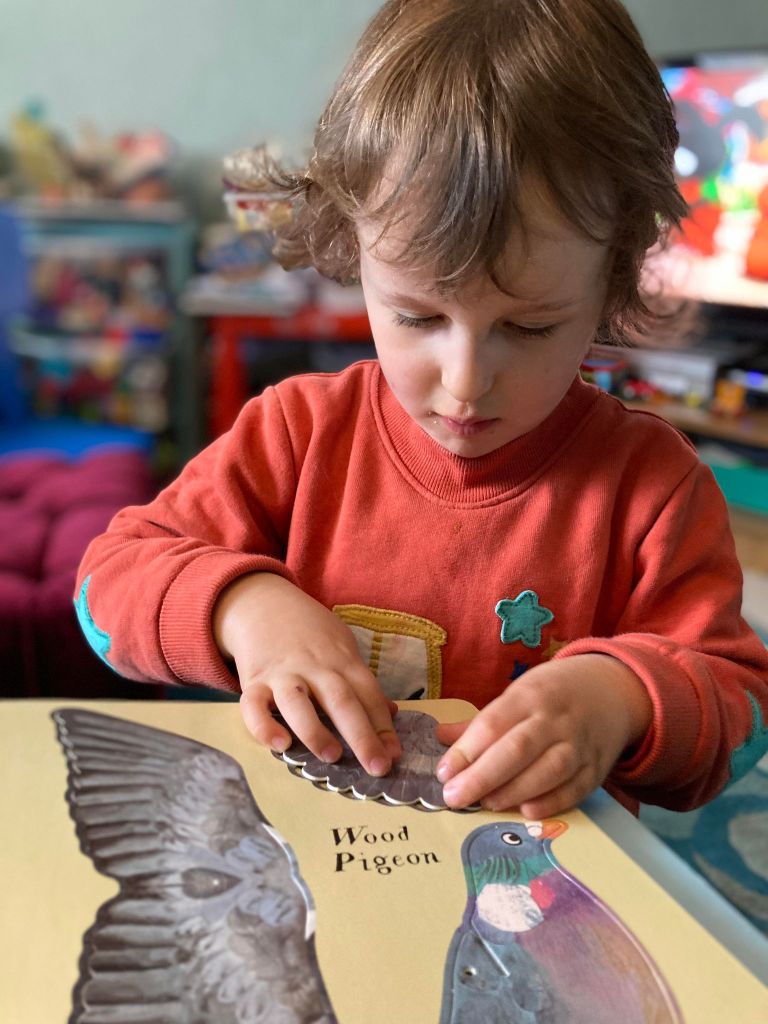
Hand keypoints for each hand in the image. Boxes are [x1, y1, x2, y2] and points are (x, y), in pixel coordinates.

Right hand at [213, 573, 400, 774]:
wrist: (262, 604)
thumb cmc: (310, 634)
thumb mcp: (343, 646)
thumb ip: (363, 682)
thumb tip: (391, 713)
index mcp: (342, 661)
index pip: (369, 694)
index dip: (384, 726)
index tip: (395, 756)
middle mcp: (315, 668)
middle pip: (341, 700)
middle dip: (362, 736)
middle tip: (378, 768)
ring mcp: (282, 674)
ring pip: (298, 703)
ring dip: (315, 730)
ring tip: (332, 756)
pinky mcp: (253, 682)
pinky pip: (254, 706)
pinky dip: (264, 727)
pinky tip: (279, 745)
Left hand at [434, 654, 651, 817]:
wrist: (610, 691)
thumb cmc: (551, 695)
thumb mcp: (518, 695)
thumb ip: (481, 722)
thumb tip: (440, 738)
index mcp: (528, 696)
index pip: (493, 724)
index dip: (466, 751)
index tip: (444, 773)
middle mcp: (555, 719)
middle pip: (517, 749)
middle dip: (482, 776)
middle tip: (453, 797)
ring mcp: (579, 744)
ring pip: (547, 770)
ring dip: (513, 791)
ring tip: (485, 804)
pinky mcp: (597, 768)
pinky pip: (574, 789)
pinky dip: (551, 803)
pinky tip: (526, 811)